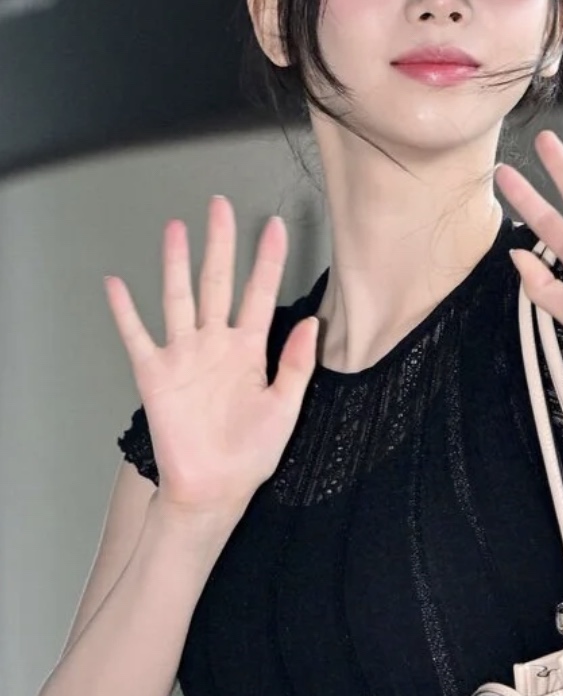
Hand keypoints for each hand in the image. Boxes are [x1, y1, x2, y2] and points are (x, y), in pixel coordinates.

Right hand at [104, 195, 317, 516]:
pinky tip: (116, 284)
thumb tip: (313, 322)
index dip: (268, 260)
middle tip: (220, 206)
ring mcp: (184, 357)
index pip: (260, 295)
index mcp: (250, 352)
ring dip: (176, 264)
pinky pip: (137, 336)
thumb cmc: (251, 455)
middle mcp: (215, 345)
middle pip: (216, 283)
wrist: (214, 489)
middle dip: (220, 244)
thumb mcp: (285, 408)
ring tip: (176, 229)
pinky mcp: (155, 375)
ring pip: (178, 298)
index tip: (276, 226)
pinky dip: (125, 312)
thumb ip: (297, 365)